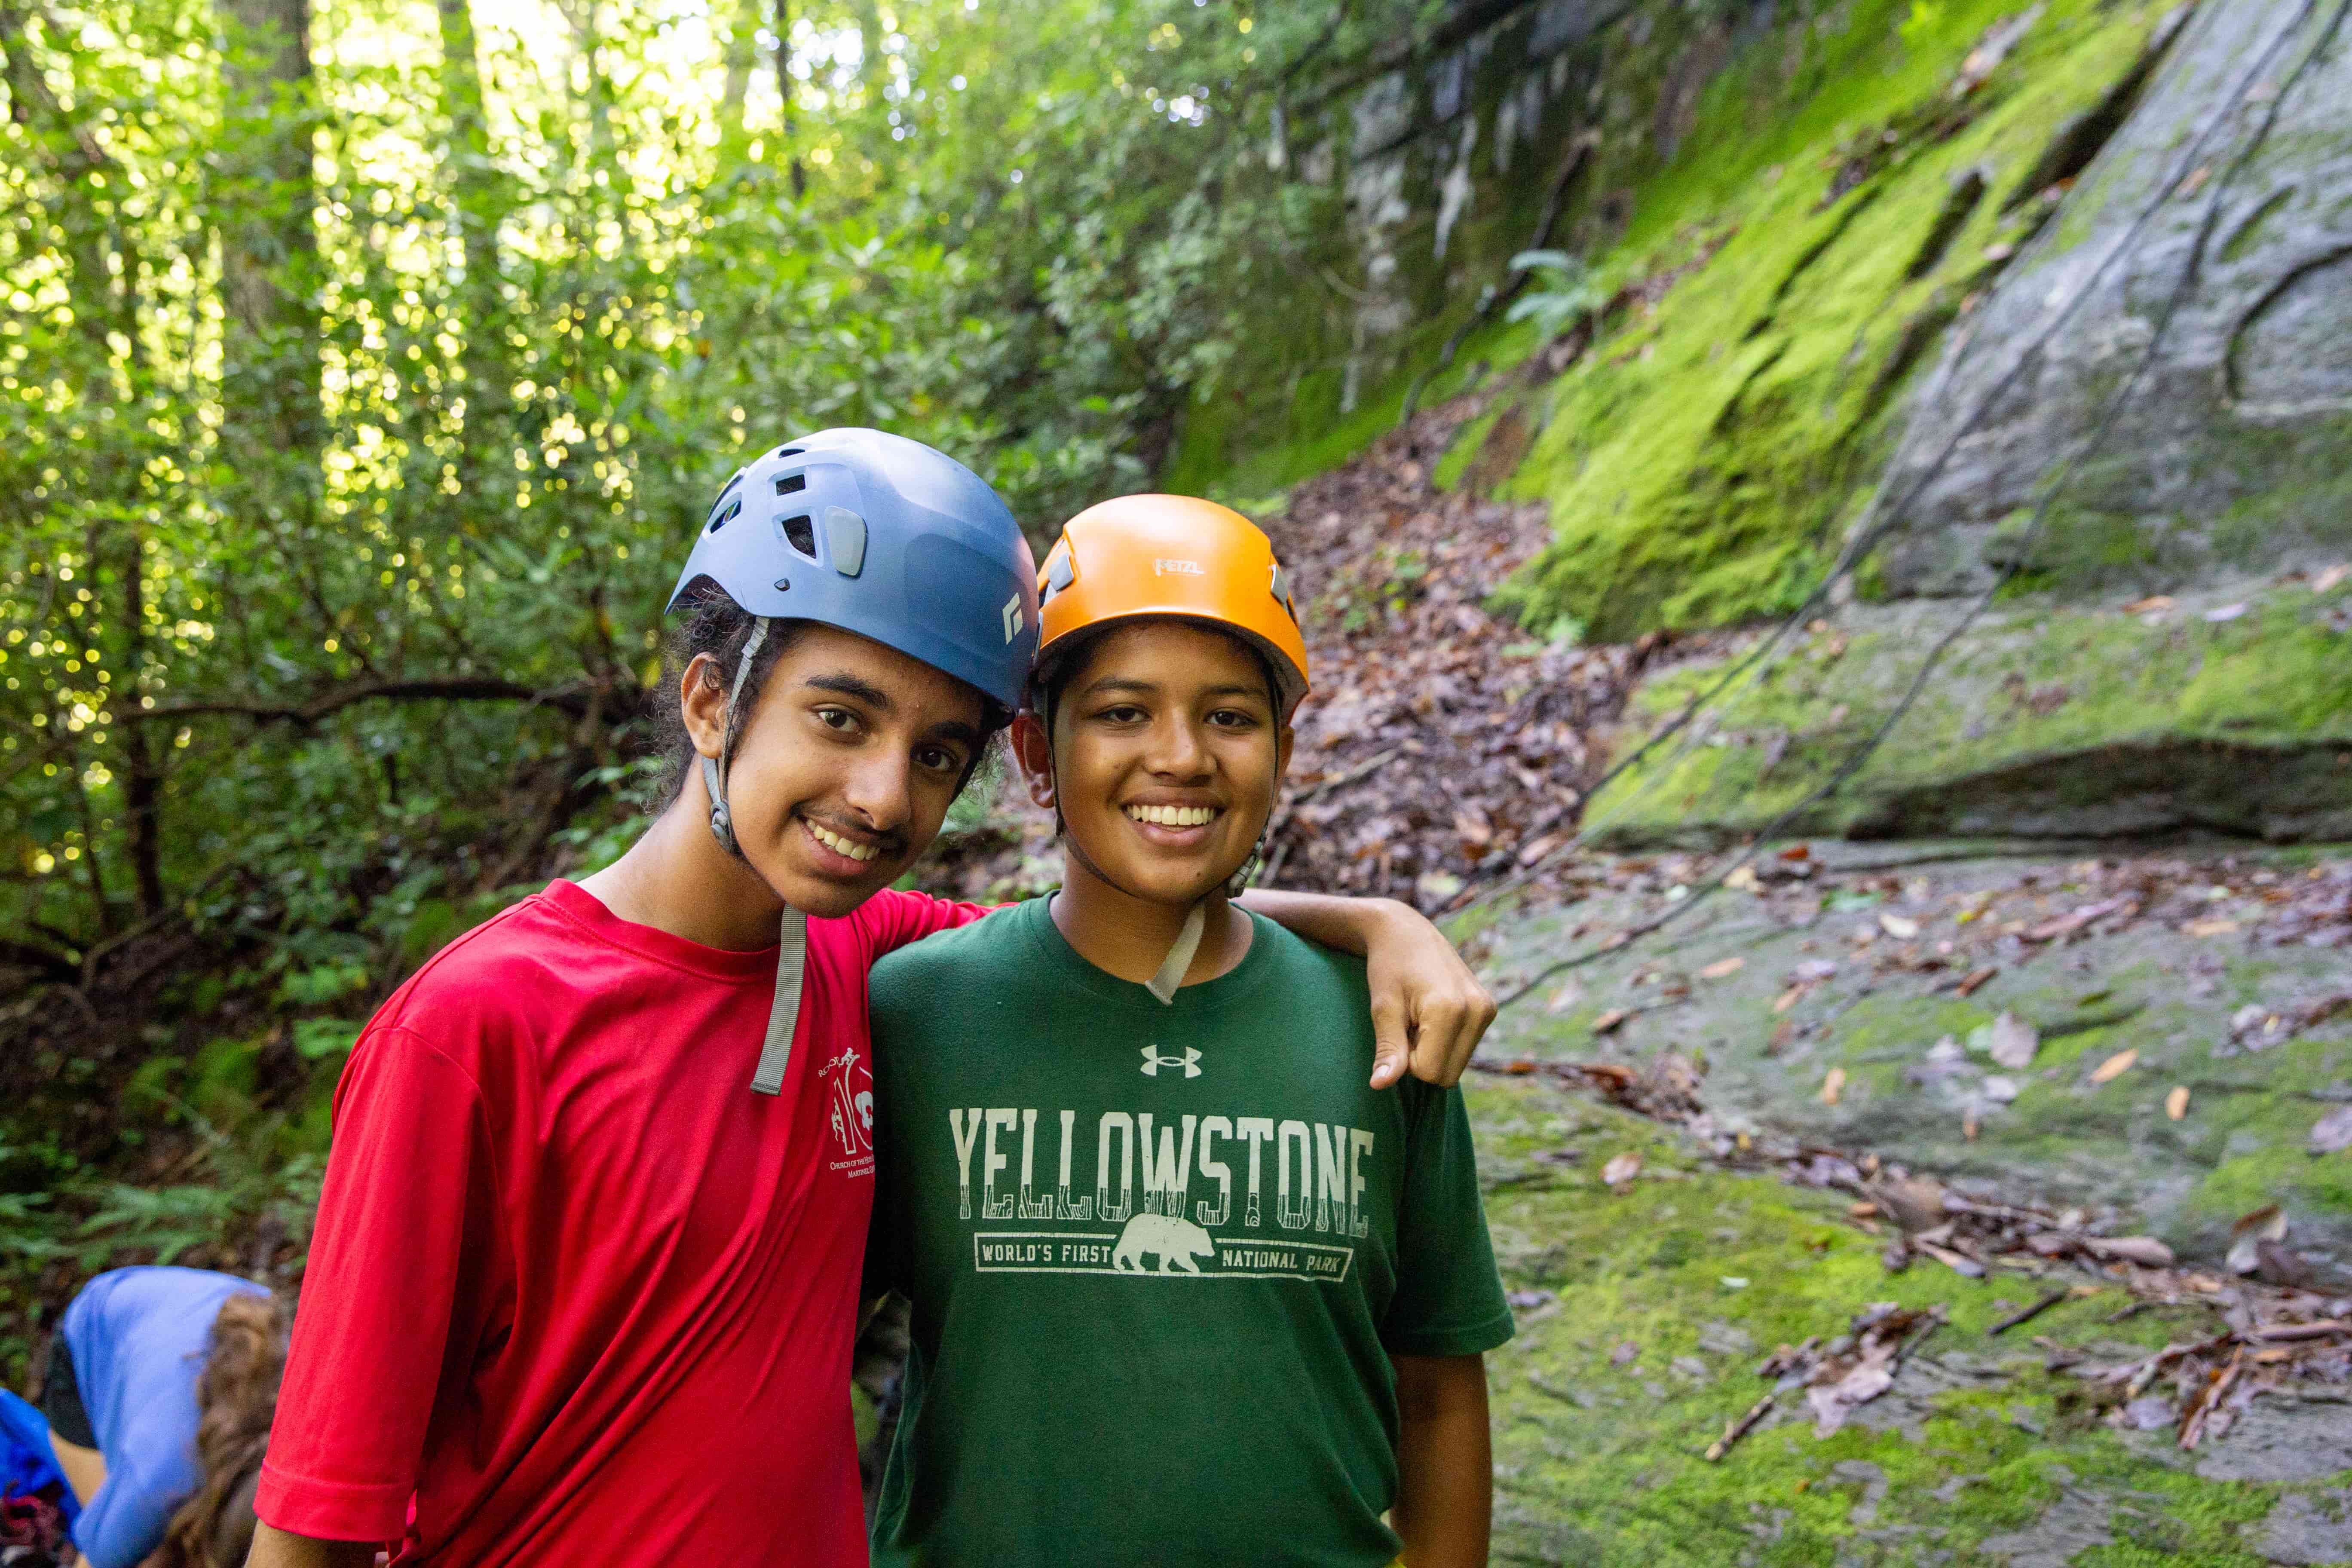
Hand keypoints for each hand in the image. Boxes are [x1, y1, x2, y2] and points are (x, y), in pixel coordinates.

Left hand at [1364, 900, 1495, 1089]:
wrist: (1405, 932)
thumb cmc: (1388, 967)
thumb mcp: (1383, 1008)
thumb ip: (1388, 1049)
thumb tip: (1379, 1086)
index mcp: (1451, 1009)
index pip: (1428, 1072)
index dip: (1405, 1060)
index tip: (1398, 1029)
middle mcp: (1477, 1010)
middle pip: (1446, 1076)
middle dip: (1421, 1059)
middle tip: (1407, 1025)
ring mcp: (1487, 1009)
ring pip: (1457, 1067)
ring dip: (1433, 1052)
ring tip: (1419, 1019)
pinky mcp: (1489, 1009)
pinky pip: (1465, 1050)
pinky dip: (1445, 1043)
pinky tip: (1432, 1017)